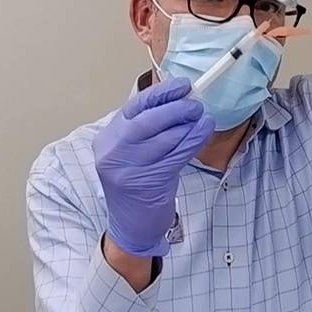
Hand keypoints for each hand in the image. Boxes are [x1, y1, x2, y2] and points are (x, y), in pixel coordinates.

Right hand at [93, 77, 213, 256]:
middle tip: (195, 104)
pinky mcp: (146, 183)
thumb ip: (148, 127)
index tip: (182, 86)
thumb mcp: (134, 152)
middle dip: (174, 108)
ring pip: (164, 138)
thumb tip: (180, 99)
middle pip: (146, 121)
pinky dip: (192, 141)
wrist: (131, 226)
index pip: (134, 107)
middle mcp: (113, 153)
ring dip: (187, 125)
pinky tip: (203, 131)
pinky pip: (175, 156)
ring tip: (203, 117)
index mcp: (108, 138)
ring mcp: (127, 169)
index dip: (160, 94)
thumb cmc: (137, 184)